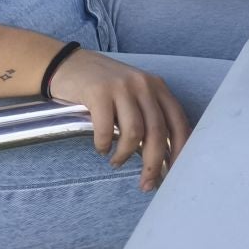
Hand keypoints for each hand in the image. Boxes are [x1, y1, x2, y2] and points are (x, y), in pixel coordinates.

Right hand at [46, 49, 192, 190]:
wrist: (69, 64)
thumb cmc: (104, 88)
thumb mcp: (134, 95)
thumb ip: (149, 116)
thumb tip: (162, 157)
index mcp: (158, 87)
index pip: (178, 122)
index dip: (179, 151)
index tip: (174, 173)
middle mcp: (144, 84)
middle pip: (157, 131)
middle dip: (153, 163)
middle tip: (146, 184)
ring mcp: (122, 86)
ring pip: (134, 132)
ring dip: (125, 155)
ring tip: (116, 162)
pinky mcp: (99, 91)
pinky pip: (106, 128)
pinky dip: (104, 144)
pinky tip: (101, 148)